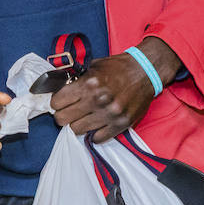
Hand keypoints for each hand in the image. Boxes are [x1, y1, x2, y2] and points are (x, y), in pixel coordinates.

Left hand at [51, 37, 180, 142]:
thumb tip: (62, 90)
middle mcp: (97, 100)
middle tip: (68, 112)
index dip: (56, 103)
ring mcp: (109, 114)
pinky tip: (97, 124)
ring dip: (78, 124)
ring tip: (83, 118)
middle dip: (62, 116)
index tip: (59, 103)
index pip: (57, 102)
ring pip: (77, 130)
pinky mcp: (121, 124)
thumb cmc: (119, 67)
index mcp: (88, 83)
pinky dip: (95, 133)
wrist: (146, 71)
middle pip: (63, 119)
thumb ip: (78, 79)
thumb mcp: (95, 66)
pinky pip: (98, 138)